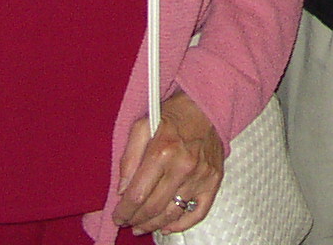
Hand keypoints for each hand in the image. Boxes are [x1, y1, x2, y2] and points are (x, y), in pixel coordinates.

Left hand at [117, 91, 223, 233]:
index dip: (124, 211)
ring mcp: (201, 176)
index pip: (137, 194)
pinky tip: (168, 226)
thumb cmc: (171, 115)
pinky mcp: (214, 180)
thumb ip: (128, 158)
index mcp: (162, 152)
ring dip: (154, 225)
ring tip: (142, 227)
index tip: (117, 217)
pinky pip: (199, 212)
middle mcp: (183, 166)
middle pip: (154, 208)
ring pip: (173, 213)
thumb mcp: (141, 126)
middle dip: (136, 220)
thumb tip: (122, 190)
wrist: (205, 106)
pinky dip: (182, 224)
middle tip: (127, 223)